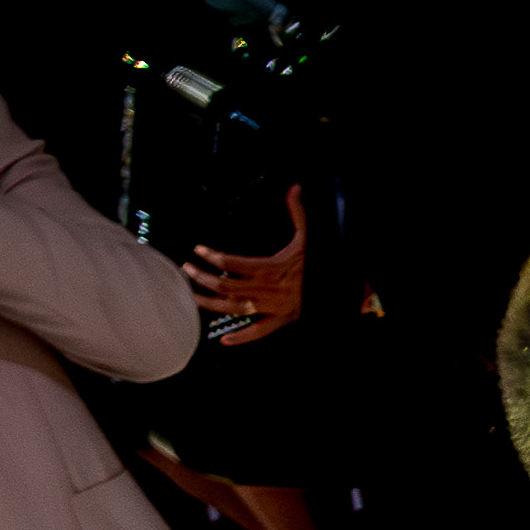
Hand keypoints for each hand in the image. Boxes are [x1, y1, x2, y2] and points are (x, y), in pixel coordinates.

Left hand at [189, 185, 311, 339]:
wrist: (341, 287)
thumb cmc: (322, 263)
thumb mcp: (309, 237)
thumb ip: (298, 213)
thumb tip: (295, 190)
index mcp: (270, 268)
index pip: (232, 262)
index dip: (212, 256)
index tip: (199, 250)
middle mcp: (267, 289)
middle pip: (227, 286)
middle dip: (203, 278)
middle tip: (188, 270)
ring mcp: (273, 307)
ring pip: (234, 308)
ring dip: (211, 303)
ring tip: (193, 296)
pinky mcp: (282, 320)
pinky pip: (259, 332)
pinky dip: (242, 338)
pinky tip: (226, 339)